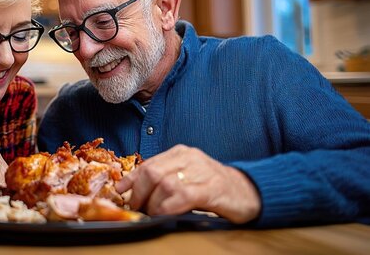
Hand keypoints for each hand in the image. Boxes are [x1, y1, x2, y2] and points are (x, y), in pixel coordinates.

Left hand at [115, 144, 260, 223]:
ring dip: (152, 204)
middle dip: (139, 193)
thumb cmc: (214, 186)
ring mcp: (200, 171)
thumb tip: (135, 193)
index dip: (130, 179)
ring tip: (151, 214)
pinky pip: (182, 196)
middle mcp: (189, 158)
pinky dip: (168, 208)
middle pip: (152, 172)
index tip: (120, 191)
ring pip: (164, 184)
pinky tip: (164, 215)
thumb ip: (166, 179)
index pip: (148, 163)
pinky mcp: (211, 188)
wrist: (249, 190)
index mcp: (180, 153)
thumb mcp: (187, 176)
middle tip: (137, 209)